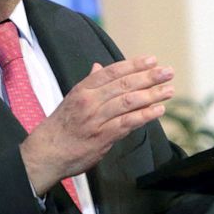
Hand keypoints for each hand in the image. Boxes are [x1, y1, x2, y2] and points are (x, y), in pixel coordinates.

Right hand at [19, 55, 173, 195]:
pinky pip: (127, 123)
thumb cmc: (61, 126)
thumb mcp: (72, 99)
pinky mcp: (102, 137)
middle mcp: (89, 101)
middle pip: (124, 85)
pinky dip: (144, 116)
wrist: (46, 153)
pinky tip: (158, 110)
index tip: (152, 60)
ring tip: (168, 90)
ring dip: (151, 95)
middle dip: (148, 77)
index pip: (112, 72)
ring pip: (128, 102)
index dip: (134, 65)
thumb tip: (99, 67)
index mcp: (83, 89)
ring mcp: (96, 119)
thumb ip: (89, 83)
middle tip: (167, 72)